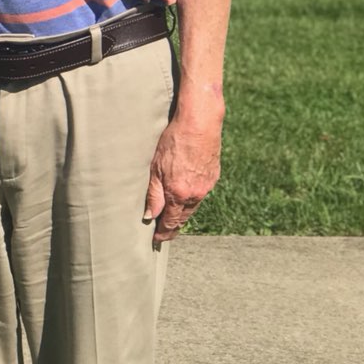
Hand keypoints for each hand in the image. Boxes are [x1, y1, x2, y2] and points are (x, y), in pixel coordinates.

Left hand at [144, 110, 221, 244]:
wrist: (201, 122)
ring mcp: (206, 185)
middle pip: (183, 218)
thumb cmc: (174, 141)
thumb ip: (154, 194)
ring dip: (182, 214)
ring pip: (193, 206)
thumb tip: (150, 216)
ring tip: (173, 219)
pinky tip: (186, 197)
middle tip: (164, 235)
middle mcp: (195, 194)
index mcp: (179, 194)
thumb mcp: (156, 167)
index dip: (163, 233)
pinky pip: (201, 194)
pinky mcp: (213, 176)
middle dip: (173, 227)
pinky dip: (192, 199)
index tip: (156, 240)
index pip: (170, 222)